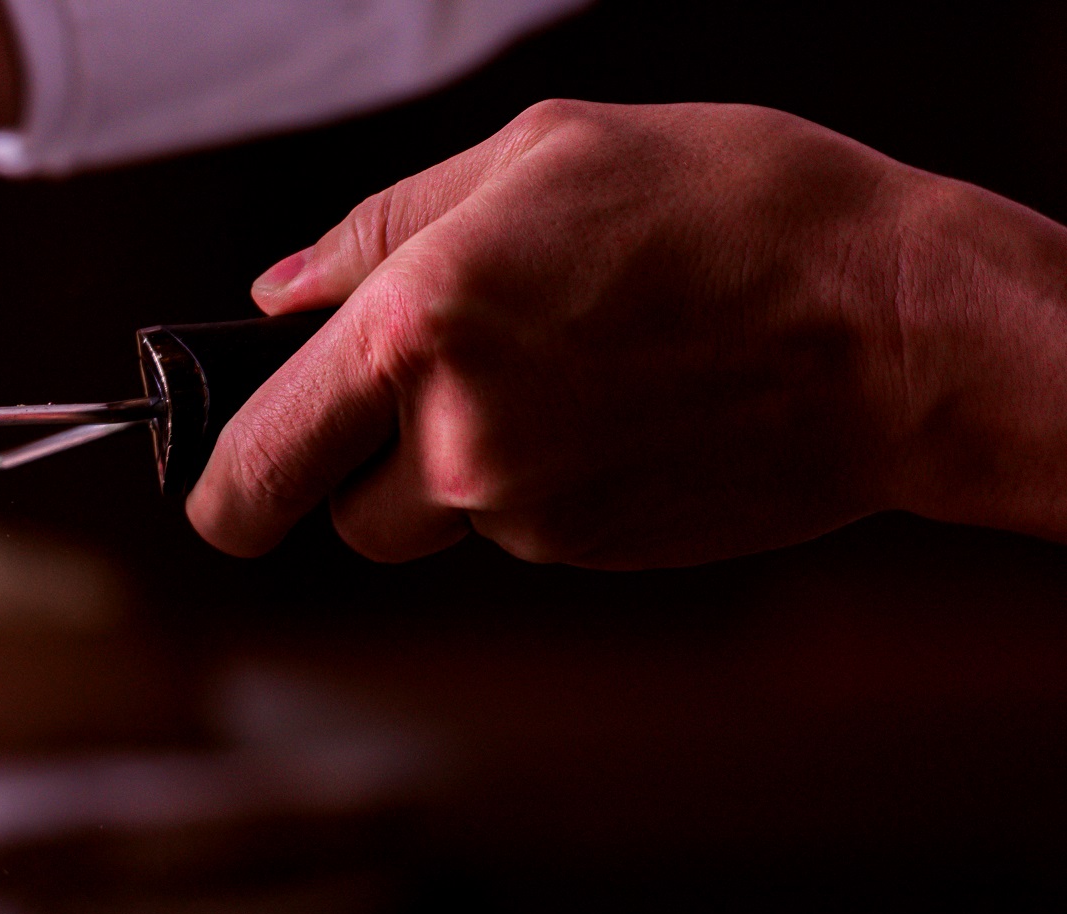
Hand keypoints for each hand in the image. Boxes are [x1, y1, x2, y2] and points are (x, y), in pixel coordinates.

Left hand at [186, 100, 1046, 569]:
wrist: (899, 325)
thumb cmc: (738, 210)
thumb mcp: (543, 156)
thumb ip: (380, 232)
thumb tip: (277, 299)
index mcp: (416, 329)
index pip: (250, 465)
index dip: (218, 483)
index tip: (218, 476)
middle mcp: (453, 441)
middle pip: (326, 516)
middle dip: (335, 477)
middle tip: (387, 416)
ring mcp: (521, 515)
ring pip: (424, 523)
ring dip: (445, 472)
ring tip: (555, 373)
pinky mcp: (585, 554)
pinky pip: (509, 531)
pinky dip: (536, 482)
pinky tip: (614, 408)